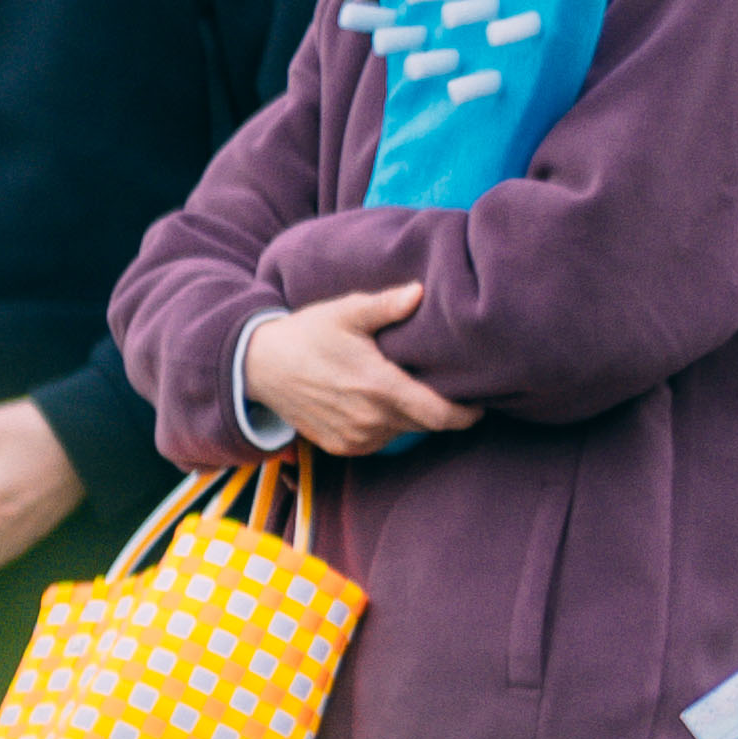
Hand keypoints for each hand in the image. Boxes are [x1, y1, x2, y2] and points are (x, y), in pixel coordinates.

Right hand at [238, 281, 470, 450]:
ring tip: (405, 390)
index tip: (480, 403)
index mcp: (379, 387)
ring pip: (402, 432)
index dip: (466, 414)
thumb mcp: (346, 313)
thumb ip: (386, 306)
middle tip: (446, 388)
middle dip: (440, 410)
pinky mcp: (340, 446)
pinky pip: (378, 440)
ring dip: (410, 416)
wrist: (258, 367)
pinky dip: (384, 425)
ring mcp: (354, 437)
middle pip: (425, 425)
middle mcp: (370, 420)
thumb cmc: (306, 334)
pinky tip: (376, 402)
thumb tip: (419, 291)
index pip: (440, 415)